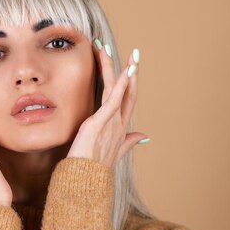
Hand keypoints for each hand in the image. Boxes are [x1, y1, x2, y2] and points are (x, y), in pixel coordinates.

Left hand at [67, 41, 148, 167]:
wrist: (84, 181)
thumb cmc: (93, 168)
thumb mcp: (113, 152)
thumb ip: (129, 143)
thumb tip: (145, 136)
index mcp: (120, 128)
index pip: (128, 100)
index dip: (131, 83)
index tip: (131, 67)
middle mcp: (119, 123)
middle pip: (129, 92)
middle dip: (131, 71)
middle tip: (134, 52)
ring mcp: (111, 122)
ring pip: (117, 90)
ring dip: (115, 68)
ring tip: (108, 48)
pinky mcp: (100, 122)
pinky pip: (113, 100)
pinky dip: (120, 85)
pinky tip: (123, 71)